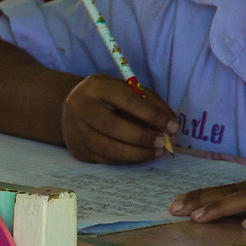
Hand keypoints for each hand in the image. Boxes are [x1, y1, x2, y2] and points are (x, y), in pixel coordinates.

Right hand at [60, 74, 179, 163]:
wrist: (73, 109)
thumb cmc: (109, 98)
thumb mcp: (128, 91)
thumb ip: (152, 105)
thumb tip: (171, 129)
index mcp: (97, 86)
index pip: (127, 100)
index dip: (152, 115)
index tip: (172, 126)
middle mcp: (80, 106)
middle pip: (113, 127)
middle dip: (143, 137)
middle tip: (163, 143)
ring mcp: (75, 130)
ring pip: (109, 148)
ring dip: (138, 153)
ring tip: (157, 152)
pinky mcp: (77, 149)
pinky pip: (106, 159)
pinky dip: (127, 160)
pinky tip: (141, 155)